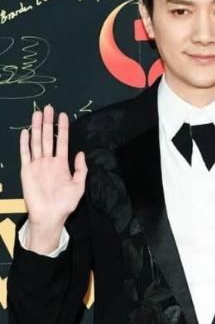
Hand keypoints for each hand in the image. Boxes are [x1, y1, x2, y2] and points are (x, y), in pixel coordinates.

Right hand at [20, 105, 86, 250]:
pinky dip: (25, 143)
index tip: (64, 115)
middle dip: (49, 123)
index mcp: (61, 164)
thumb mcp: (79, 186)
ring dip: (37, 128)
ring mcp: (37, 165)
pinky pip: (25, 154)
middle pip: (48, 138)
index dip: (63, 128)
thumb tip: (81, 153)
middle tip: (49, 108)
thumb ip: (81, 169)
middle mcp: (49, 161)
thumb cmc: (65, 203)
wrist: (50, 215)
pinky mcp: (27, 170)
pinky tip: (26, 132)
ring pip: (37, 142)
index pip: (63, 142)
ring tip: (37, 114)